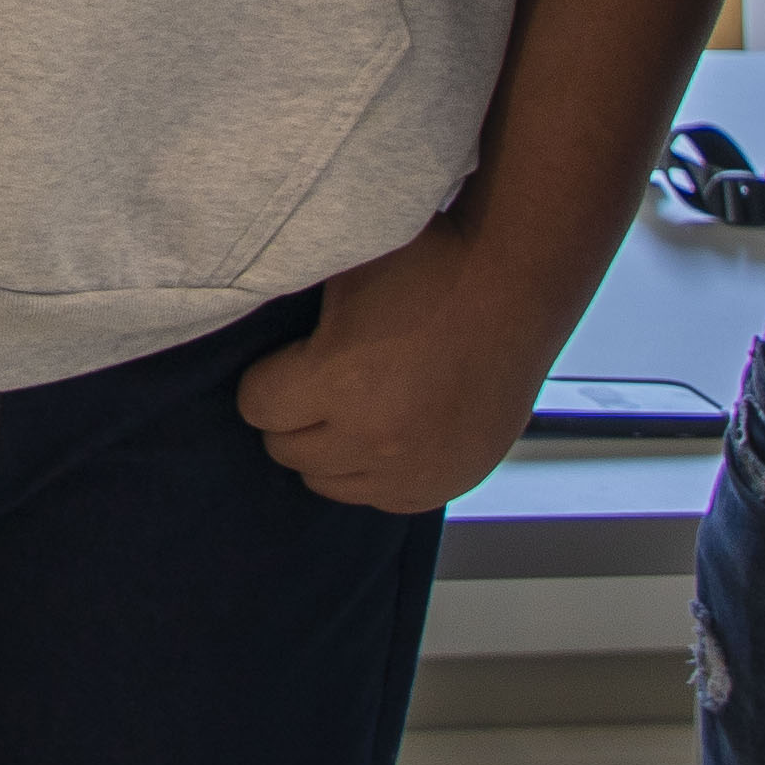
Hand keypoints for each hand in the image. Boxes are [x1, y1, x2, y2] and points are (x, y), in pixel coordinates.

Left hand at [236, 212, 564, 516]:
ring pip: (332, 484)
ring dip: (332, 450)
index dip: (265, 381)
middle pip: (288, 452)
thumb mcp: (338, 276)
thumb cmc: (427, 265)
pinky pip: (386, 499)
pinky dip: (377, 472)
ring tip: (354, 409)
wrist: (517, 282)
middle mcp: (374, 438)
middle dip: (292, 418)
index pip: (256, 407)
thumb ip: (290, 323)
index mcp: (339, 382)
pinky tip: (389, 433)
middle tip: (316, 386)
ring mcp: (417, 467)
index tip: (284, 363)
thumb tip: (248, 338)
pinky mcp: (453, 479)